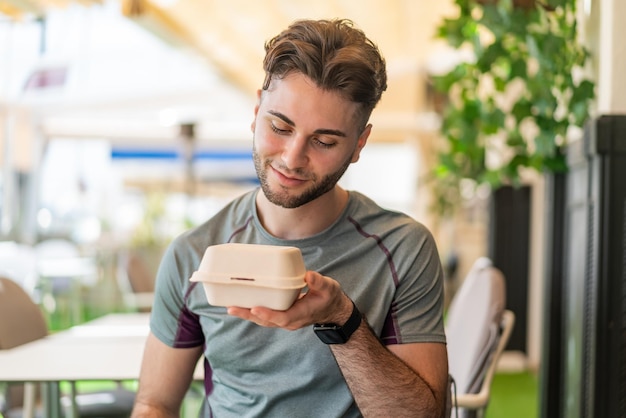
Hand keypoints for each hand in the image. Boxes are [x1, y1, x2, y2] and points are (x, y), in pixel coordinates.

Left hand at [227, 271, 352, 329]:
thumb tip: (309, 275)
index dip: (268, 314)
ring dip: (247, 314)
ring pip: (263, 320)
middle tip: (232, 308)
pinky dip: (252, 311)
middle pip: (266, 321)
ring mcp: (285, 319)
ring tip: (230, 307)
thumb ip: (319, 282)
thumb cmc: (329, 297)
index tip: (255, 308)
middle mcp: (290, 321)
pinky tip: (241, 303)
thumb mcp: (328, 288)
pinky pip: (264, 315)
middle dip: (249, 315)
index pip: (282, 318)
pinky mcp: (281, 315)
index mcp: (301, 315)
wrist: (331, 309)